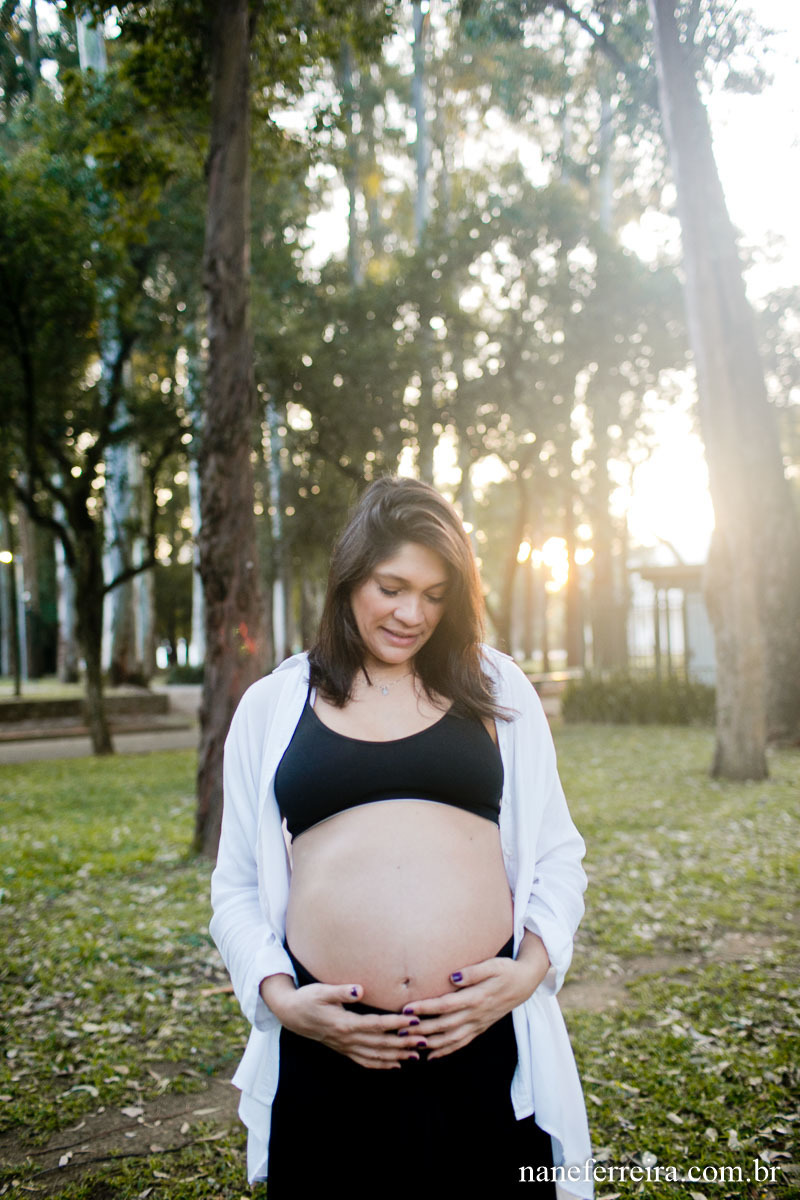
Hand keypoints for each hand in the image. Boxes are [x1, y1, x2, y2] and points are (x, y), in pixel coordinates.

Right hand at [259, 974, 421, 1069]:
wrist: (290, 1014)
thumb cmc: (307, 998)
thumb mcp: (321, 991)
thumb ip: (341, 992)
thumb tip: (359, 990)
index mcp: (345, 1024)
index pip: (377, 1025)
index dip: (396, 1023)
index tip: (414, 1020)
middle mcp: (347, 1039)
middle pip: (380, 1043)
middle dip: (404, 1043)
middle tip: (425, 1041)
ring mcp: (345, 1047)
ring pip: (375, 1055)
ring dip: (396, 1056)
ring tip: (416, 1056)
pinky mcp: (343, 1049)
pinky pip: (364, 1061)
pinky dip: (381, 1064)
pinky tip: (394, 1065)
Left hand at [400, 933, 549, 1060]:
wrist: (526, 983)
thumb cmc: (506, 970)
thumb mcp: (493, 965)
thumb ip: (472, 972)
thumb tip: (451, 977)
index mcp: (476, 998)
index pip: (445, 1005)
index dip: (425, 1008)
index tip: (406, 1009)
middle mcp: (476, 1014)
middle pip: (444, 1026)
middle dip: (421, 1029)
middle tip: (399, 1030)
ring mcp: (478, 1023)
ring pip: (451, 1039)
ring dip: (429, 1043)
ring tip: (409, 1043)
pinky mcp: (480, 1027)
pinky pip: (461, 1043)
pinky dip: (446, 1050)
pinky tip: (432, 1055)